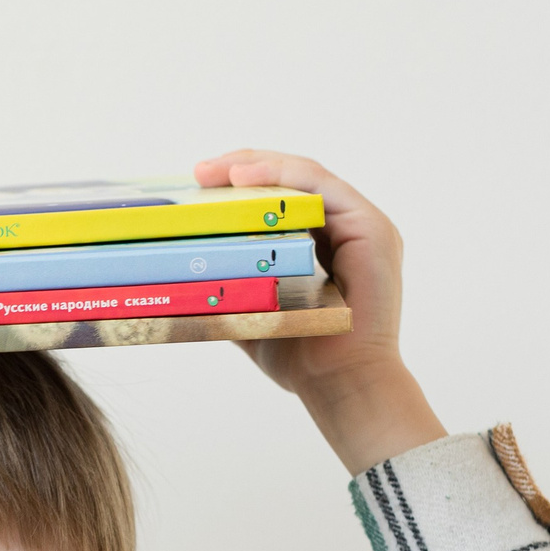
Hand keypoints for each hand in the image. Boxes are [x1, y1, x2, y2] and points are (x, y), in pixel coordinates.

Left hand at [194, 149, 445, 473]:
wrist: (338, 384)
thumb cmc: (299, 355)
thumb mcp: (250, 310)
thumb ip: (229, 285)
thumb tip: (177, 272)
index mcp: (324, 242)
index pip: (281, 196)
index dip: (241, 182)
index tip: (198, 184)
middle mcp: (346, 228)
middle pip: (292, 180)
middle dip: (243, 168)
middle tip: (199, 171)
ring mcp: (363, 226)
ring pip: (307, 177)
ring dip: (259, 166)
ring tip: (217, 171)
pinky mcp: (372, 230)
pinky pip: (324, 189)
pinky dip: (284, 177)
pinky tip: (246, 178)